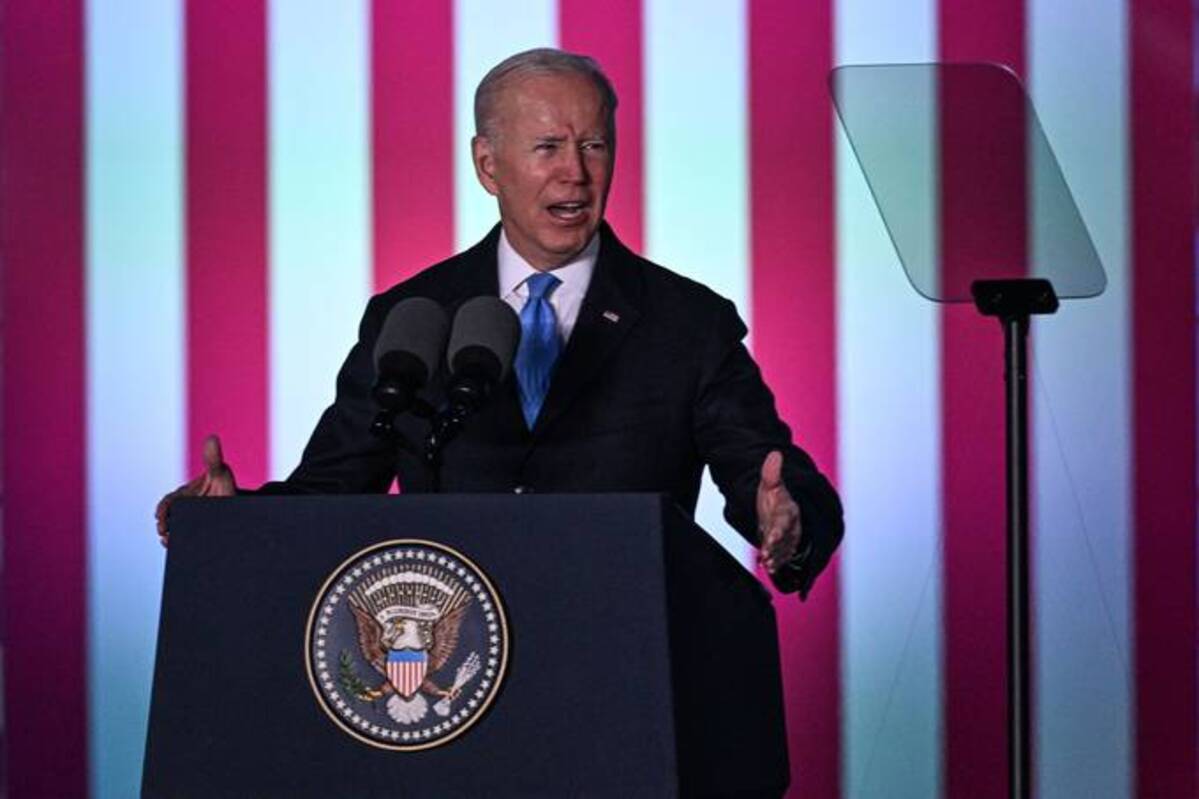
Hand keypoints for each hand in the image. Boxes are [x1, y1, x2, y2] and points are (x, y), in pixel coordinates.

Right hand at [155, 434, 236, 546]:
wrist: (238, 504)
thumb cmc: (224, 485)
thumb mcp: (220, 473)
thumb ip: (213, 459)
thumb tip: (212, 437)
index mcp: (183, 496)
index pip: (168, 503)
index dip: (163, 509)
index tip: (161, 514)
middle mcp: (183, 510)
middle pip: (168, 520)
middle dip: (164, 526)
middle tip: (164, 533)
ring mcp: (189, 522)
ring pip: (175, 531)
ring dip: (169, 537)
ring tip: (169, 542)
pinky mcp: (197, 533)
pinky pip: (185, 539)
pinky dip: (180, 543)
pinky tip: (179, 548)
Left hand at [755, 450, 802, 573]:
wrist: (778, 508)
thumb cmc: (775, 497)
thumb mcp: (770, 483)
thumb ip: (771, 472)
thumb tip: (775, 454)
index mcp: (789, 510)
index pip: (785, 520)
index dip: (779, 529)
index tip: (771, 537)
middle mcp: (791, 527)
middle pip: (785, 539)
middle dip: (777, 548)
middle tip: (768, 556)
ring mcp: (787, 538)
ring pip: (784, 550)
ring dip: (776, 558)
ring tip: (768, 565)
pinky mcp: (783, 547)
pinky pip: (781, 557)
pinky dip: (776, 563)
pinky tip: (767, 567)